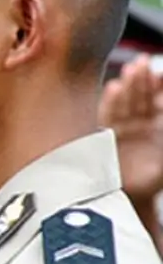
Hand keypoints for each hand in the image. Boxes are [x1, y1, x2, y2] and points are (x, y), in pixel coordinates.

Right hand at [100, 56, 162, 200]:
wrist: (127, 200)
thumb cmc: (150, 183)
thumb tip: (162, 114)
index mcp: (158, 127)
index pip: (159, 102)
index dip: (159, 87)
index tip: (161, 74)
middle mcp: (140, 124)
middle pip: (142, 97)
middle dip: (144, 81)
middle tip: (144, 63)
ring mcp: (123, 128)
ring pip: (126, 102)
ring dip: (129, 86)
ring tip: (132, 70)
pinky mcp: (106, 134)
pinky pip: (108, 114)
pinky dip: (110, 102)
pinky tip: (113, 88)